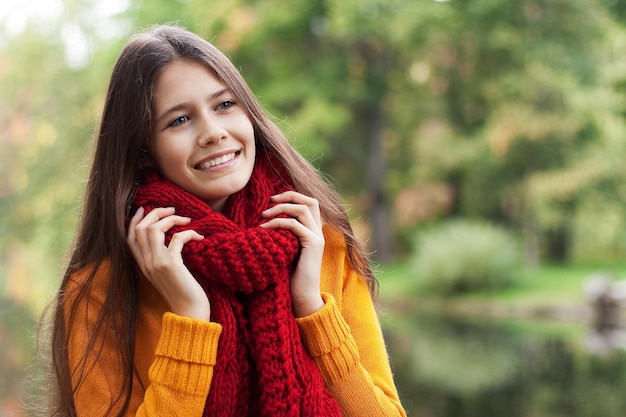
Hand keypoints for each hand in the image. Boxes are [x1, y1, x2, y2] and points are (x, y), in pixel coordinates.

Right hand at [127, 206, 210, 321]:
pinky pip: (177, 238)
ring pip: (153, 229)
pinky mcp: (171, 264)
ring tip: (186, 219)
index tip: (144, 208)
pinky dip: (189, 232)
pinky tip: (199, 236)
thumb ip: (163, 258)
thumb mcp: (167, 274)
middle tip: (172, 209)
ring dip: (171, 219)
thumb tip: (171, 239)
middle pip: (140, 228)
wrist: (189, 312)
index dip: (135, 220)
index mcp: (143, 265)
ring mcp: (157, 263)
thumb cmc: (183, 293)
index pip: (129, 237)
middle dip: (155, 213)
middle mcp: (146, 263)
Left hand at [261, 191, 324, 316]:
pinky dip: (278, 222)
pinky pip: (294, 225)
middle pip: (310, 200)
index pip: (309, 203)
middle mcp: (318, 231)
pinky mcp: (313, 244)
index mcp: (313, 231)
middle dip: (289, 195)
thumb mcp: (285, 250)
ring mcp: (317, 237)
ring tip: (263, 215)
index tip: (272, 200)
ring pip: (302, 209)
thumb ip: (282, 235)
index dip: (292, 196)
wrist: (302, 297)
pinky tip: (263, 228)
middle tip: (269, 200)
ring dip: (280, 208)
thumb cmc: (290, 277)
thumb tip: (263, 221)